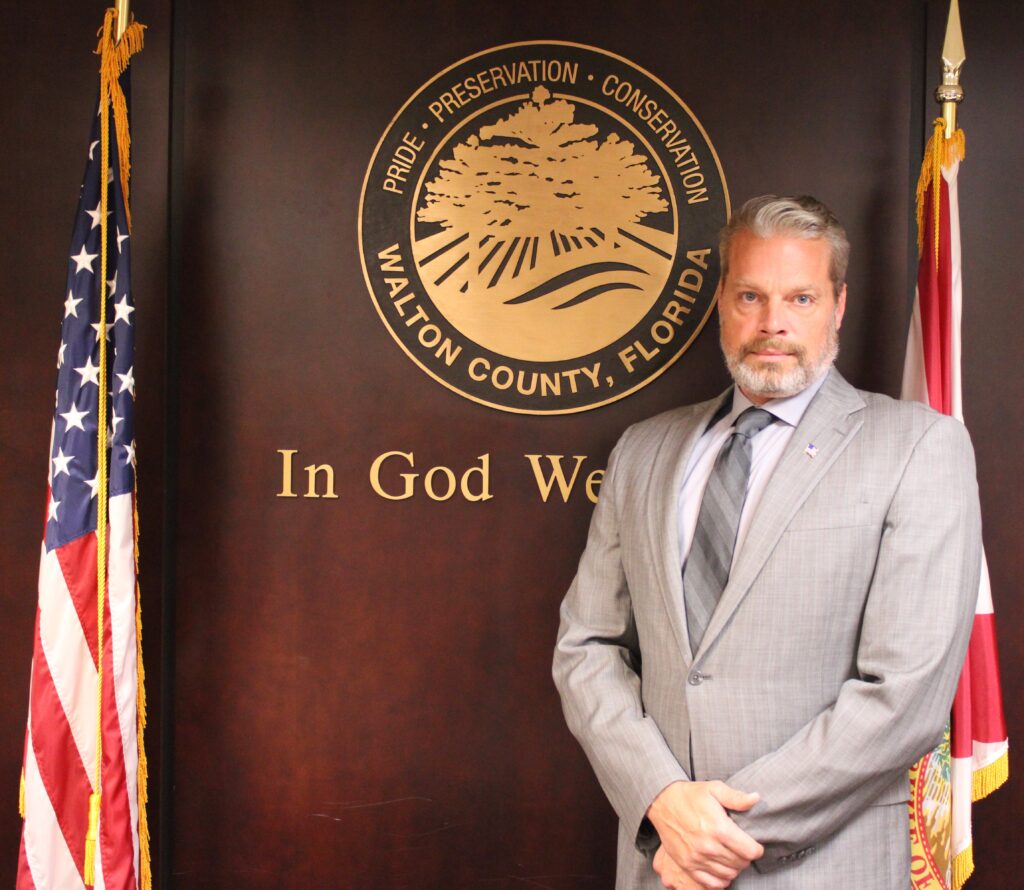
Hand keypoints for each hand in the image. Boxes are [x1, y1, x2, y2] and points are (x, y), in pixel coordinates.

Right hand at [646, 780, 763, 888]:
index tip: (754, 844)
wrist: (662, 802)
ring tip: (732, 856)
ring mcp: (697, 858)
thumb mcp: (714, 789)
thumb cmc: (691, 795)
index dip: (757, 849)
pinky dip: (721, 880)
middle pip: (741, 864)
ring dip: (734, 867)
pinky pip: (711, 883)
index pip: (750, 851)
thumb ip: (736, 797)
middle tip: (742, 848)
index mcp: (719, 828)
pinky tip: (721, 869)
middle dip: (746, 857)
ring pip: (728, 874)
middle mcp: (709, 846)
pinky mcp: (687, 865)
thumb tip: (756, 799)